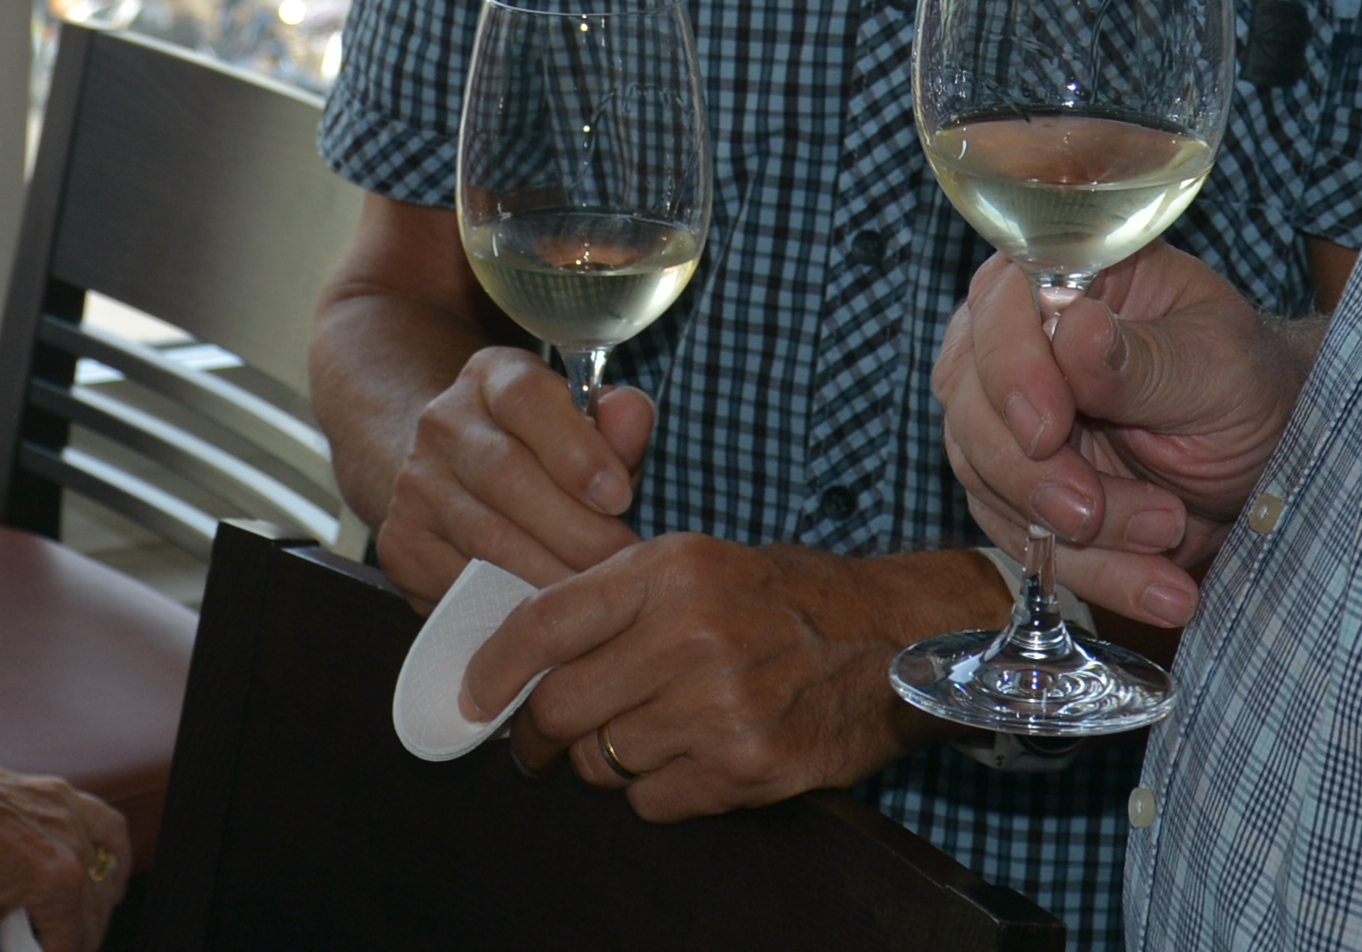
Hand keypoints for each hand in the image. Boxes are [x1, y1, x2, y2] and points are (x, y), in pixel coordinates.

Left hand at [0, 763, 131, 951]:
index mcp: (54, 885)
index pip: (74, 943)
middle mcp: (74, 851)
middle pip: (95, 913)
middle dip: (77, 940)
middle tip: (54, 946)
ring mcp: (71, 819)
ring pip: (108, 874)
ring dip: (97, 906)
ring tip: (80, 922)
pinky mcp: (62, 797)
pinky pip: (108, 827)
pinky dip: (114, 854)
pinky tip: (108, 870)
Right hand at [374, 347, 657, 600]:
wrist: (451, 478)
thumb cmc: (544, 453)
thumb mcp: (582, 426)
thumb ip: (615, 422)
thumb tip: (632, 414)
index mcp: (492, 376)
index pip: (526, 398)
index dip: (575, 449)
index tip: (619, 497)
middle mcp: (442, 421)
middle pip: (506, 474)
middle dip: (576, 529)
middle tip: (623, 565)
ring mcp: (415, 484)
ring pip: (485, 538)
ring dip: (550, 573)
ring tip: (596, 596)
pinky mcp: (401, 544)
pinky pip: (459, 583)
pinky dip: (509, 605)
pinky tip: (549, 615)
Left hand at [462, 537, 997, 819]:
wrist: (889, 639)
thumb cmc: (783, 598)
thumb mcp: (697, 561)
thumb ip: (614, 595)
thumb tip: (524, 648)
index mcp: (668, 571)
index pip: (545, 622)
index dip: (494, 667)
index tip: (472, 697)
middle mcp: (688, 635)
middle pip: (560, 707)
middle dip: (534, 736)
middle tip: (533, 744)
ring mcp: (717, 706)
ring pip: (601, 761)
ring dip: (603, 760)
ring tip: (638, 737)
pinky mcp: (743, 767)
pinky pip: (650, 802)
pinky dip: (653, 792)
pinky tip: (686, 758)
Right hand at [934, 250, 1319, 626]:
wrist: (1265, 458)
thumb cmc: (1245, 384)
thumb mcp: (1218, 366)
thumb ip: (1144, 358)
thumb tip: (1074, 329)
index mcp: (1067, 279)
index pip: (998, 303)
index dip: (1011, 368)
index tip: (1050, 429)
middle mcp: (1019, 342)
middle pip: (972, 403)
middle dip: (1035, 475)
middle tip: (1097, 512)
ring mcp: (1009, 419)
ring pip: (990, 481)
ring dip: (1079, 534)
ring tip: (1169, 537)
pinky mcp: (1019, 490)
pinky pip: (1026, 539)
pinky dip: (1095, 572)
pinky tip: (1159, 588)